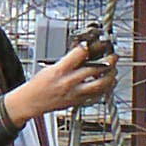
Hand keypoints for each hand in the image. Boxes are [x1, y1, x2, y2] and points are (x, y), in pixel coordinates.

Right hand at [3, 45, 117, 126]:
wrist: (30, 101)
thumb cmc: (38, 84)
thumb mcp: (50, 67)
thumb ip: (68, 61)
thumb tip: (85, 53)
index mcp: (59, 70)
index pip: (81, 53)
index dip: (93, 46)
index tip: (101, 43)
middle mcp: (68, 82)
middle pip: (95, 69)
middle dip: (109, 61)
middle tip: (114, 56)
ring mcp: (74, 94)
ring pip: (100, 85)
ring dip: (110, 76)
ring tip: (113, 70)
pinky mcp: (78, 102)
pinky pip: (97, 96)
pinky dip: (106, 88)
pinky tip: (108, 83)